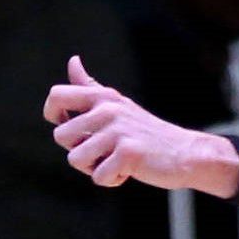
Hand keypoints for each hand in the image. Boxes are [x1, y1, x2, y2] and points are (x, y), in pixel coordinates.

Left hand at [43, 56, 233, 192]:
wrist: (185, 153)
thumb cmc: (145, 132)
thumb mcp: (117, 103)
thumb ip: (89, 86)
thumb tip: (73, 59)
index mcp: (103, 97)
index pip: (57, 95)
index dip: (54, 114)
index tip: (75, 127)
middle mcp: (109, 109)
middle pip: (60, 136)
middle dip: (78, 149)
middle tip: (105, 149)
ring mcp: (119, 130)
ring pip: (75, 159)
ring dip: (94, 167)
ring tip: (116, 159)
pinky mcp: (129, 153)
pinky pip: (98, 177)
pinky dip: (112, 179)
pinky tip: (129, 169)